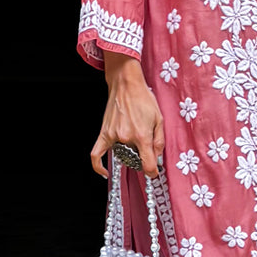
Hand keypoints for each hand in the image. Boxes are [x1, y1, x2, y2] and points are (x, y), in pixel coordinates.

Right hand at [92, 52, 164, 178]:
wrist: (126, 84)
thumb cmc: (143, 98)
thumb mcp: (159, 119)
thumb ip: (159, 141)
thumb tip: (157, 158)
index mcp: (142, 135)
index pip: (147, 165)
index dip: (152, 172)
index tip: (153, 172)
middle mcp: (126, 138)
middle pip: (135, 160)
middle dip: (142, 157)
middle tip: (146, 148)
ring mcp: (113, 136)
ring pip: (122, 156)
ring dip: (128, 154)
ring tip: (133, 140)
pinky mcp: (104, 133)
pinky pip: (97, 154)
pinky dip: (99, 166)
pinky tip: (104, 172)